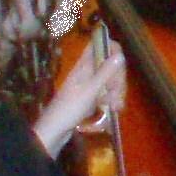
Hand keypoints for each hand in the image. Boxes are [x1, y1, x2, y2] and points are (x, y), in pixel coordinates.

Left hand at [33, 43, 126, 157]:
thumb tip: (121, 55)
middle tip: (116, 93)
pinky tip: (114, 110)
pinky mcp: (92, 97)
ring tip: (115, 107)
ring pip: (111, 80)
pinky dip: (113, 100)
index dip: (113, 50)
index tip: (120, 66)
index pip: (100, 45)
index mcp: (84, 65)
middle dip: (118, 79)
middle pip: (111, 65)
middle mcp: (88, 72)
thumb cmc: (69, 108)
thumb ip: (105, 72)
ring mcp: (90, 84)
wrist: (55, 130)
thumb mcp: (90, 90)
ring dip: (117, 92)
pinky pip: (108, 92)